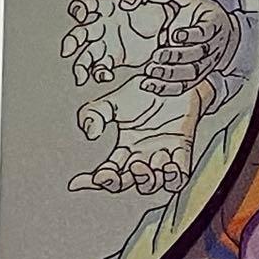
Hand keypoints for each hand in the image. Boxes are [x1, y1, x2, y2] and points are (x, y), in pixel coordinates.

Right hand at [60, 0, 165, 84]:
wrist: (174, 32)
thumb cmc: (167, 9)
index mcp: (112, 6)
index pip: (91, 3)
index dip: (83, 7)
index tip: (84, 15)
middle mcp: (104, 24)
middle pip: (81, 31)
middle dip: (72, 40)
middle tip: (68, 50)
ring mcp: (107, 42)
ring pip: (85, 53)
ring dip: (80, 64)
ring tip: (81, 76)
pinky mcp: (114, 57)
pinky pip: (100, 67)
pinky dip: (99, 72)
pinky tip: (105, 76)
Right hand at [68, 76, 212, 194]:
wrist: (175, 75)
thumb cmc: (148, 91)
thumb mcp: (113, 101)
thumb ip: (95, 114)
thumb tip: (90, 133)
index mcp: (126, 148)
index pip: (107, 172)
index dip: (92, 181)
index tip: (77, 182)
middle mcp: (143, 155)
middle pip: (126, 183)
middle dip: (119, 182)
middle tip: (124, 166)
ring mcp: (163, 154)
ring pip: (152, 183)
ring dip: (146, 179)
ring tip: (145, 162)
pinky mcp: (182, 149)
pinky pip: (179, 176)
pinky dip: (173, 178)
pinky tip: (168, 166)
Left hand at [131, 0, 240, 95]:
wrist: (214, 30)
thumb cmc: (198, 12)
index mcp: (213, 22)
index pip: (207, 30)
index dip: (193, 34)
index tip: (176, 34)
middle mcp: (213, 45)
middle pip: (199, 55)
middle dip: (177, 56)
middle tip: (158, 54)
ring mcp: (206, 63)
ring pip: (192, 73)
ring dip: (171, 74)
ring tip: (152, 70)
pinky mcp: (195, 76)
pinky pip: (183, 86)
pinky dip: (166, 88)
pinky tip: (150, 84)